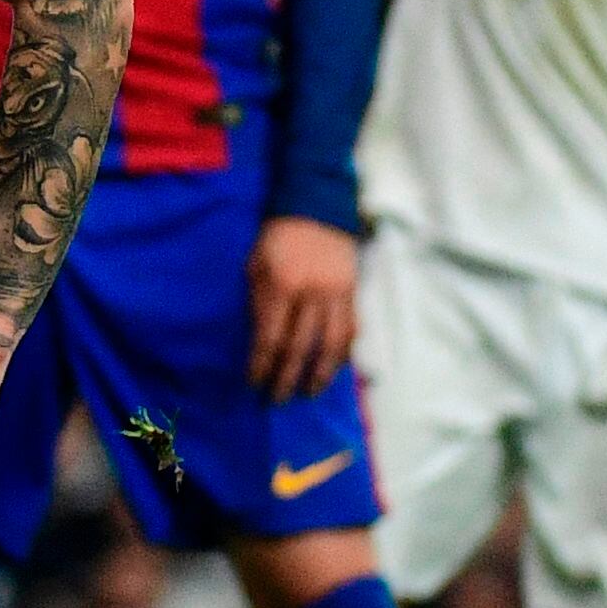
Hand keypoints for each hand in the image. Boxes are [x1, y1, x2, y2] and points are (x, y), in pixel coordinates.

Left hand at [247, 216, 358, 402]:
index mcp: (281, 285)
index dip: (261, 366)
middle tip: (276, 399)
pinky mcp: (353, 292)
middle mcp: (310, 293)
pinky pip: (351, 330)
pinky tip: (334, 368)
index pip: (269, 338)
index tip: (253, 384)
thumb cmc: (277, 239)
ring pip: (331, 345)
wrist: (316, 208)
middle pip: (299, 348)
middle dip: (286, 378)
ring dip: (320, 374)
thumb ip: (257, 301)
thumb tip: (258, 342)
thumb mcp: (255, 264)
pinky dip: (342, 353)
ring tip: (309, 392)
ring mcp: (335, 293)